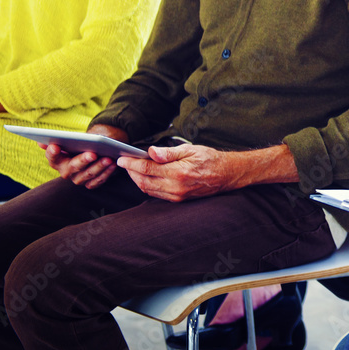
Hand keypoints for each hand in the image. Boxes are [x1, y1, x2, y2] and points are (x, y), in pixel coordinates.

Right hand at [45, 124, 127, 188]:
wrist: (93, 151)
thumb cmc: (79, 145)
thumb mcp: (71, 140)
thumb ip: (58, 140)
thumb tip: (40, 142)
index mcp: (57, 161)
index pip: (52, 157)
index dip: (52, 152)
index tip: (55, 146)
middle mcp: (66, 172)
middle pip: (72, 167)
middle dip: (82, 160)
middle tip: (93, 153)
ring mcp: (78, 179)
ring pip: (88, 174)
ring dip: (99, 166)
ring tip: (108, 158)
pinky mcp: (90, 184)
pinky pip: (98, 181)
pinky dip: (106, 173)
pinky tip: (113, 165)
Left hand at [117, 143, 240, 201]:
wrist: (226, 174)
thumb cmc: (209, 159)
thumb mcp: (190, 149)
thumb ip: (169, 152)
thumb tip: (150, 152)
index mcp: (177, 172)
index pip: (147, 168)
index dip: (131, 164)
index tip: (122, 159)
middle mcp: (175, 187)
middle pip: (143, 181)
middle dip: (131, 172)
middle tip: (124, 163)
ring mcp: (176, 196)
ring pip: (148, 189)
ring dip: (137, 180)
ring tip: (132, 169)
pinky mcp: (178, 200)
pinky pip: (156, 194)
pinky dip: (147, 186)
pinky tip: (145, 178)